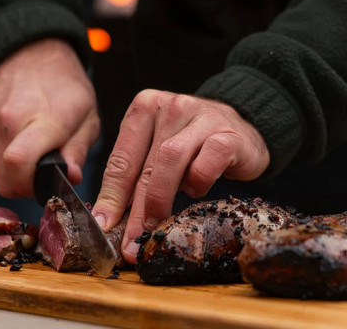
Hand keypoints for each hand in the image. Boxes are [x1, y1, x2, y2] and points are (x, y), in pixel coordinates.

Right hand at [0, 38, 99, 197]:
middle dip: (29, 184)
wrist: (33, 52)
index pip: (19, 166)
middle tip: (48, 169)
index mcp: (43, 119)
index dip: (34, 186)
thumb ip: (78, 151)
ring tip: (39, 146)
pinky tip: (25, 138)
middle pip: (7, 179)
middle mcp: (8, 122)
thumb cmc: (66, 85)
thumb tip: (71, 178)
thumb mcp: (88, 117)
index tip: (52, 181)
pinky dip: (9, 156)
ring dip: (20, 170)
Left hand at [92, 89, 269, 263]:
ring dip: (160, 198)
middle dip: (134, 209)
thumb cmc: (193, 144)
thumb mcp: (159, 151)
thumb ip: (136, 174)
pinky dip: (198, 183)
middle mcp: (171, 105)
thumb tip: (111, 218)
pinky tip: (196, 191)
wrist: (242, 126)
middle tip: (130, 242)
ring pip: (171, 159)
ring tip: (157, 223)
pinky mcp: (228, 134)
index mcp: (145, 106)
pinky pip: (207, 164)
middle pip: (145, 164)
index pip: (121, 157)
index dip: (111, 196)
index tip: (104, 226)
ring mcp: (200, 116)